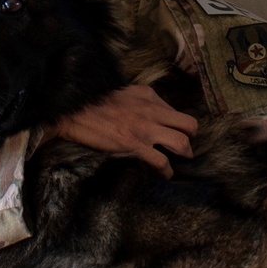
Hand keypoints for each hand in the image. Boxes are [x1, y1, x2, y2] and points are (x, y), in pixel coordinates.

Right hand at [54, 85, 196, 177]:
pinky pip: (162, 161)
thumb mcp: (124, 92)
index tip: (176, 134)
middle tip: (185, 148)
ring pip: (182, 143)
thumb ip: (141, 100)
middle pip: (189, 125)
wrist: (75, 111)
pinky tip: (165, 174)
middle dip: (191, 139)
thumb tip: (151, 113)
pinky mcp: (135, 145)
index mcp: (149, 96)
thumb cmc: (95, 102)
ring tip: (180, 161)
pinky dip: (167, 171)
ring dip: (184, 155)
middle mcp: (153, 111)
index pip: (176, 111)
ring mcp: (146, 129)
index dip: (179, 126)